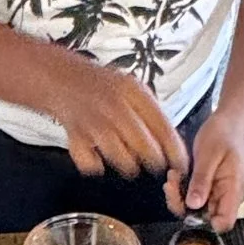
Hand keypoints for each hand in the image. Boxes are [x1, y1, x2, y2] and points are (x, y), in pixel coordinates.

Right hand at [49, 56, 188, 186]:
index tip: (181, 164)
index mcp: (133, 92)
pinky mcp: (76, 136)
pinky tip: (98, 157)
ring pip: (122, 159)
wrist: (61, 78)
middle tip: (154, 163)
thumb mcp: (132, 87)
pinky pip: (91, 164)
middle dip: (153, 160)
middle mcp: (115, 107)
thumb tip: (172, 142)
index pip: (162, 127)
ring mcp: (94, 122)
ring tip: (128, 161)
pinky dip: (95, 165)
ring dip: (128, 164)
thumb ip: (151, 111)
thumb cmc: (102, 86)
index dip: (174, 150)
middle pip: (144, 146)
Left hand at [172, 111, 243, 227]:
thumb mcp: (209, 155)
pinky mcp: (210, 188)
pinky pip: (194, 197)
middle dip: (184, 205)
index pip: (224, 222)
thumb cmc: (224, 134)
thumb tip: (193, 205)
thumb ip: (202, 181)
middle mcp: (228, 197)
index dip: (205, 223)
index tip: (187, 208)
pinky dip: (182, 189)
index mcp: (234, 191)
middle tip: (171, 185)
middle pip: (205, 217)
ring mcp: (219, 193)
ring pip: (196, 208)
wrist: (230, 122)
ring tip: (173, 177)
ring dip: (180, 196)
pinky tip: (176, 175)